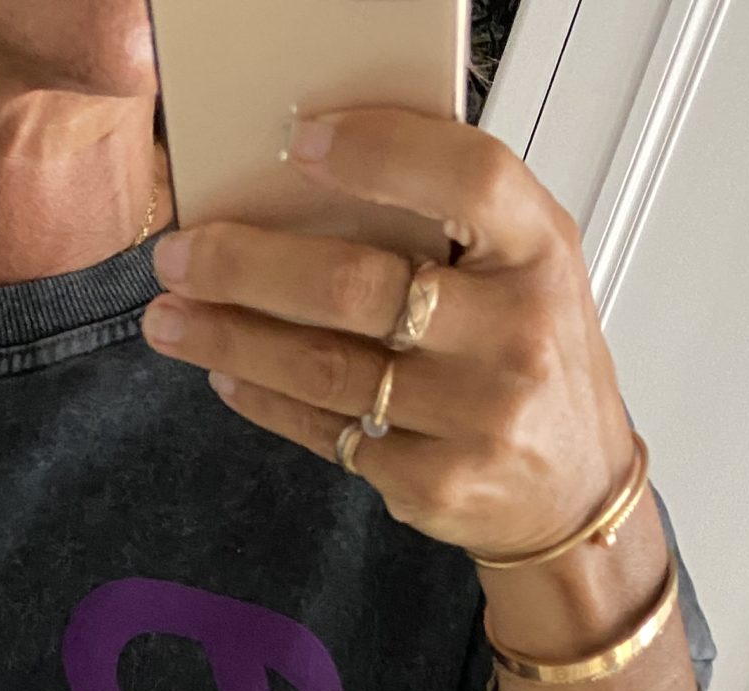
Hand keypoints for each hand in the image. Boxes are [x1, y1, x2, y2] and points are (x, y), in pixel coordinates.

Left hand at [140, 105, 636, 559]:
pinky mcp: (435, 483)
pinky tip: (226, 373)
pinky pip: (328, 432)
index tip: (300, 142)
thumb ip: (453, 222)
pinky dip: (266, 401)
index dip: (382, 154)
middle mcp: (515, 335)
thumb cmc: (535, 358)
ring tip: (172, 316)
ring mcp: (476, 417)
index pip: (468, 180)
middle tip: (182, 254)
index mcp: (542, 253)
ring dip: (232, 338)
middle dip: (249, 267)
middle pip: (359, 287)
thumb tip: (315, 182)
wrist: (575, 490)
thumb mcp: (527, 268)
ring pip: (326, 368)